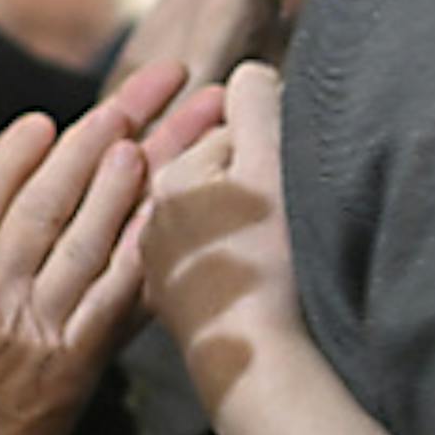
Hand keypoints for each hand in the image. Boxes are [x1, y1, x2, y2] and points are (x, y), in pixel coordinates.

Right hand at [0, 58, 181, 434]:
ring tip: (153, 139)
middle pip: (42, 200)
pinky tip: (170, 220)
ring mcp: (29, 329)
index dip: (14, 154)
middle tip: (129, 101)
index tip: (44, 124)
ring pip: (83, 237)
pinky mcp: (71, 367)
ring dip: (123, 183)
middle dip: (90, 140)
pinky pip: (114, 296)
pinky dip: (142, 252)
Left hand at [142, 62, 309, 412]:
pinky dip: (229, 252)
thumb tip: (248, 75)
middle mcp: (151, 225)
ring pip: (205, 220)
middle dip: (243, 170)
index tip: (282, 144)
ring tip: (274, 224)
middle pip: (207, 177)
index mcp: (166, 183)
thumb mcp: (268, 165)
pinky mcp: (182, 309)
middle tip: (282, 186)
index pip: (218, 137)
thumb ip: (257, 107)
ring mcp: (163, 270)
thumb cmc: (266, 261)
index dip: (258, 134)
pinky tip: (255, 264)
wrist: (254, 360)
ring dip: (237, 211)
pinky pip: (207, 261)